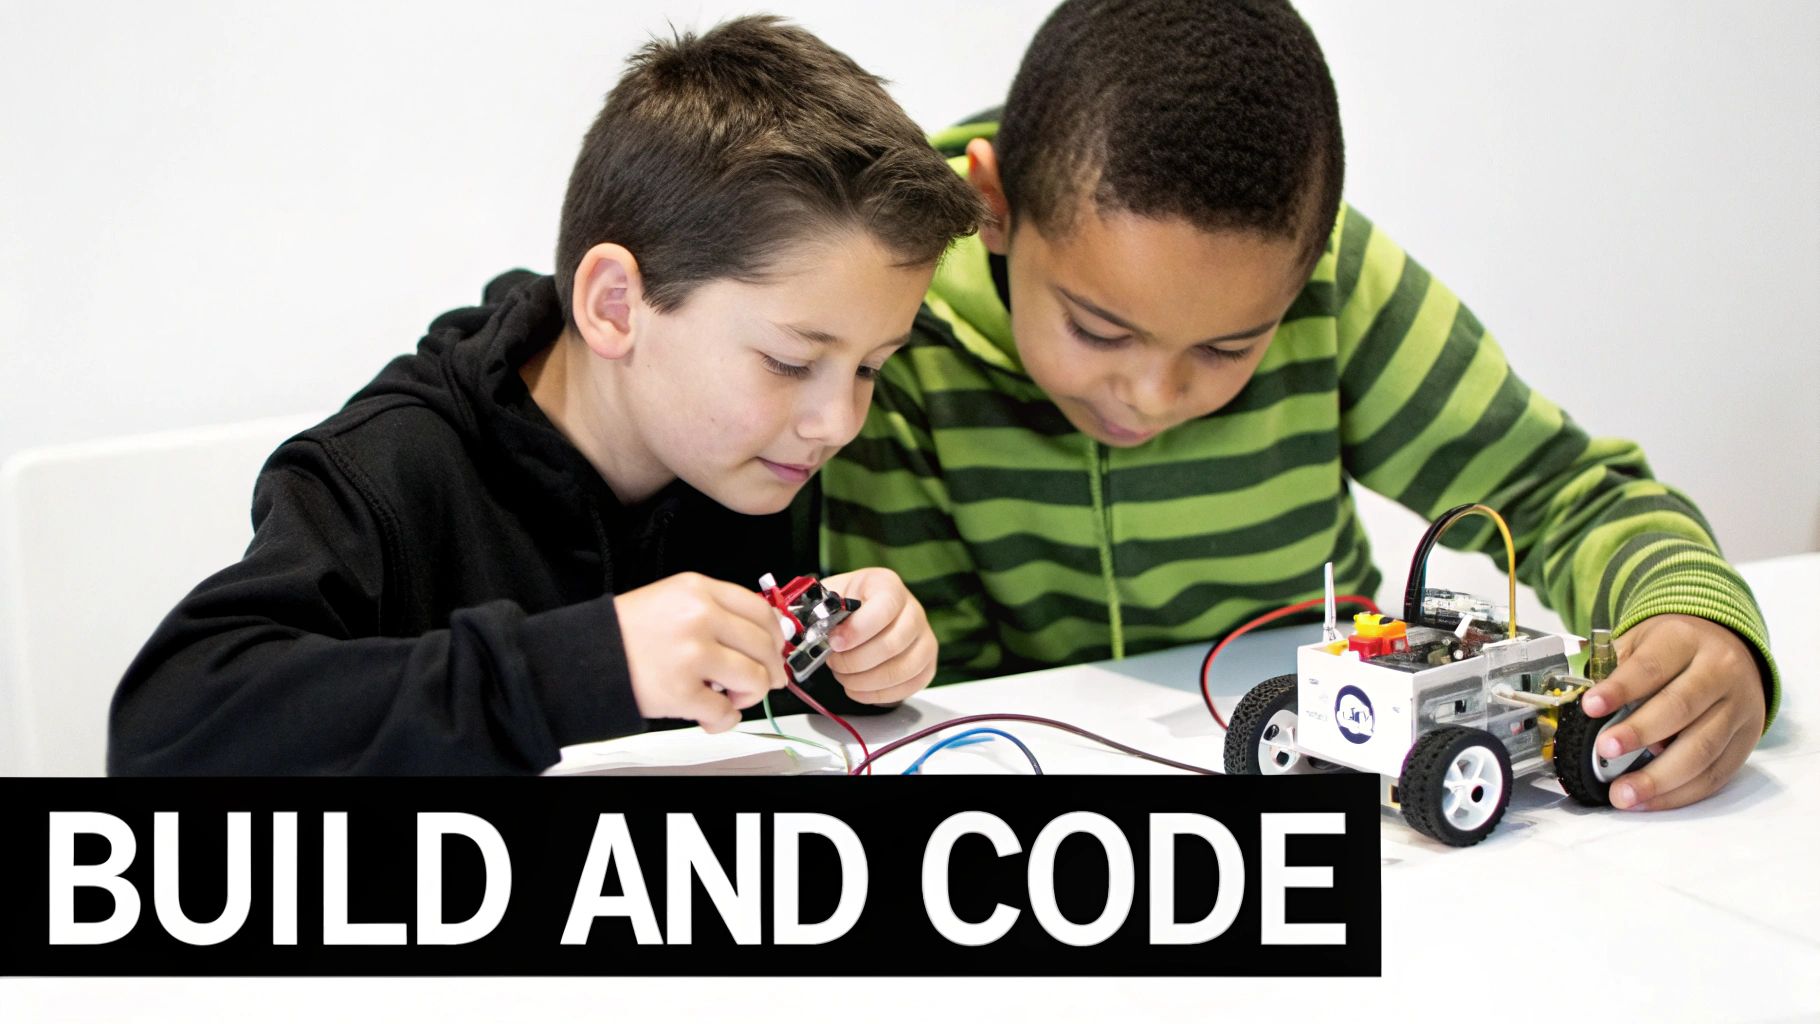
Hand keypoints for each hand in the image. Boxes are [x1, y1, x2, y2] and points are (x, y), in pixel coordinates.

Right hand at [614, 573, 789, 732]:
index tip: (776, 650)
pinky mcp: (681, 691)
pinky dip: (723, 719)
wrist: (584, 656)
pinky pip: (725, 711)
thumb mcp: (673, 601)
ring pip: (754, 679)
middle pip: (764, 646)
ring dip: (748, 696)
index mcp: (699, 590)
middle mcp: (700, 617)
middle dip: (770, 671)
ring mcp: (692, 654)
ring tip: (729, 698)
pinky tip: (709, 715)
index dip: (776, 635)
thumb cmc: (628, 633)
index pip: (760, 610)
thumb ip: (716, 613)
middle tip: (762, 683)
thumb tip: (764, 639)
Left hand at [821, 568, 936, 704]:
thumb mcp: (829, 595)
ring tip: (843, 676)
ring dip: (864, 681)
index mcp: (888, 586)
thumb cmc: (846, 607)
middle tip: (833, 663)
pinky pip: (908, 687)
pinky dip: (877, 694)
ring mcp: (924, 639)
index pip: (884, 607)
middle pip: (892, 644)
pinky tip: (857, 688)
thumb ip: (816, 608)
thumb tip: (796, 626)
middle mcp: (913, 611)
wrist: (865, 614)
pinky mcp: (927, 666)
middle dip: (855, 661)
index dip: (858, 629)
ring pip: (901, 670)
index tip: (834, 643)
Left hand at [1578, 613, 1765, 810]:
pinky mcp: (1746, 740)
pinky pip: (1716, 774)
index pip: (1651, 667)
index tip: (1590, 706)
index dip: (1620, 689)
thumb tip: (1584, 708)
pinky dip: (1680, 793)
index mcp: (1686, 640)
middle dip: (1640, 733)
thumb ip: (1614, 669)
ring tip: (1623, 793)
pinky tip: (1649, 800)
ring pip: (1702, 748)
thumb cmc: (1673, 649)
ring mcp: (1738, 708)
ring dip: (1659, 777)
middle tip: (1605, 750)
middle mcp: (1720, 671)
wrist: (1730, 648)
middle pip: (1680, 707)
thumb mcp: (1641, 641)